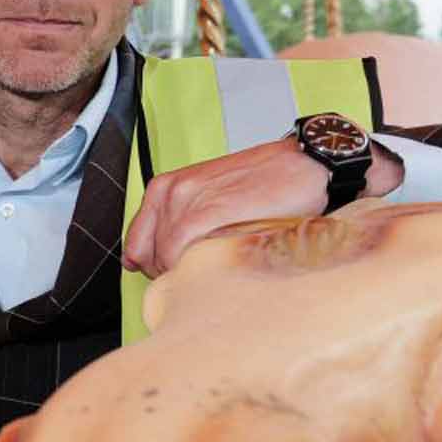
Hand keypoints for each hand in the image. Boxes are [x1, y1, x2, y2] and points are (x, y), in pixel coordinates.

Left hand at [121, 138, 401, 277]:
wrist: (306, 166)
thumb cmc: (265, 185)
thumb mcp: (212, 199)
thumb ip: (180, 225)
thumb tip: (153, 263)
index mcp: (166, 187)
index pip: (135, 244)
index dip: (153, 267)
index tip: (177, 274)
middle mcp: (172, 191)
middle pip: (149, 256)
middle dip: (172, 274)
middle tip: (206, 274)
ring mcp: (188, 199)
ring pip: (164, 257)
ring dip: (188, 273)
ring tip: (220, 269)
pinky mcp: (208, 210)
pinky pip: (180, 251)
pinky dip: (194, 267)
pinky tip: (220, 267)